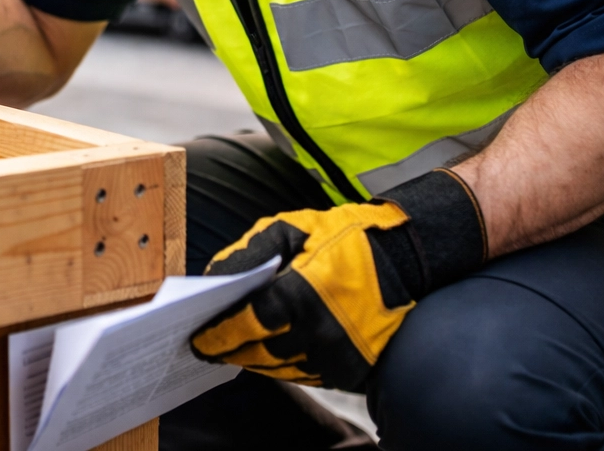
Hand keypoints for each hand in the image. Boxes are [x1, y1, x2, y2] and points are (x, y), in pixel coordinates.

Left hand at [189, 169, 485, 391]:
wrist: (406, 258)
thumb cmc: (344, 237)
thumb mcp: (291, 229)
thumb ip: (249, 253)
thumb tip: (215, 277)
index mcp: (301, 295)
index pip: (246, 325)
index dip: (218, 335)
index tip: (197, 339)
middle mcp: (319, 332)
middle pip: (258, 353)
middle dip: (230, 351)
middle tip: (208, 348)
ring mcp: (337, 356)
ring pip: (280, 368)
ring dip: (253, 361)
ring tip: (233, 351)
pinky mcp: (353, 370)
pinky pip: (306, 374)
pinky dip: (283, 366)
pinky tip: (268, 354)